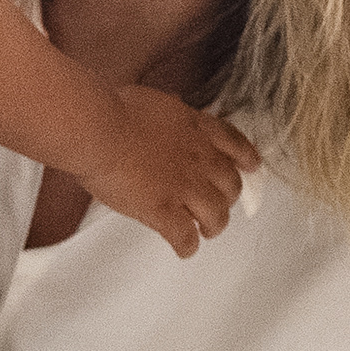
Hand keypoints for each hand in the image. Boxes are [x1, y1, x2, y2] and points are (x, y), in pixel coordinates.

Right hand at [76, 87, 260, 255]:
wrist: (98, 130)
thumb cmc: (115, 110)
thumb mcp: (155, 101)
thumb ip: (171, 112)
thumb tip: (171, 111)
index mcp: (197, 129)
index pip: (234, 144)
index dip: (246, 158)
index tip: (251, 166)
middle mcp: (199, 159)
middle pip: (231, 185)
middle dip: (228, 198)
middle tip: (219, 204)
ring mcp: (183, 187)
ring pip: (216, 215)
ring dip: (214, 225)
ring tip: (206, 231)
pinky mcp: (163, 211)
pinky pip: (185, 236)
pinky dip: (187, 246)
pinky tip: (184, 249)